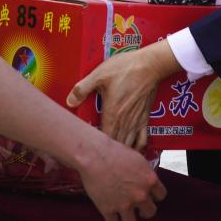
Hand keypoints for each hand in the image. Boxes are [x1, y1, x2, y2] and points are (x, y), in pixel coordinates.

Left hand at [68, 40, 182, 149]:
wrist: (151, 65)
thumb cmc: (125, 68)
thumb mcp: (99, 74)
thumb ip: (82, 88)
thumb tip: (69, 102)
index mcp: (112, 114)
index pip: (102, 140)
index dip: (94, 146)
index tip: (87, 145)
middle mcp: (124, 122)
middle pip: (114, 146)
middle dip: (105, 152)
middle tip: (96, 152)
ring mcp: (136, 122)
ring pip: (127, 146)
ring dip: (119, 152)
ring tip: (110, 155)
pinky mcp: (145, 119)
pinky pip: (142, 141)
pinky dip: (136, 148)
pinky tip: (130, 150)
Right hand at [75, 133, 166, 220]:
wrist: (95, 156)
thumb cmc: (115, 152)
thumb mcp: (138, 159)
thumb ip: (144, 173)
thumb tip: (145, 179)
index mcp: (150, 180)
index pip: (161, 195)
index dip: (156, 197)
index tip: (152, 198)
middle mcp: (140, 195)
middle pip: (150, 212)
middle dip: (146, 212)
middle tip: (141, 213)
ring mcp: (124, 205)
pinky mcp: (108, 210)